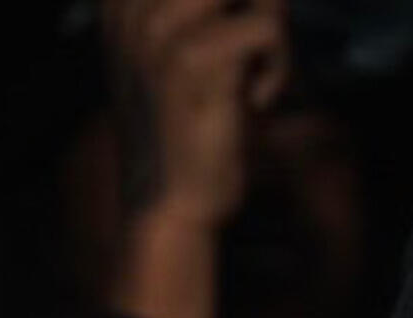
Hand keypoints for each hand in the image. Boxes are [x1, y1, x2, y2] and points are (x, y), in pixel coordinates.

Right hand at [102, 0, 289, 226]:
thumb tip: (258, 1)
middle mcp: (134, 4)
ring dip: (273, 22)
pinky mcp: (194, 62)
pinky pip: (265, 28)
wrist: (167, 202)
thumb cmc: (184, 132)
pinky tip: (258, 99)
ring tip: (263, 67)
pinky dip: (277, 65)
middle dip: (263, 1)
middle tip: (265, 41)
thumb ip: (202, 17)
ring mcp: (160, 28)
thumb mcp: (176, 56)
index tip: (254, 16)